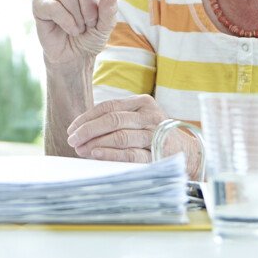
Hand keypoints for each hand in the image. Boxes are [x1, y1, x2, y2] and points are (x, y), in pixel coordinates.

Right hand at [32, 0, 119, 64]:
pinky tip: (71, 30)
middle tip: (91, 22)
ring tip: (79, 29)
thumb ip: (109, 11)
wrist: (72, 56)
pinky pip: (53, 6)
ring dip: (77, 16)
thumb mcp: (104, 27)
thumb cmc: (89, 37)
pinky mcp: (39, 3)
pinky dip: (66, 20)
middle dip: (89, 5)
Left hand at [67, 95, 201, 177]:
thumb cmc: (152, 135)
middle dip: (88, 130)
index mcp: (142, 103)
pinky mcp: (157, 153)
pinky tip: (96, 155)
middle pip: (112, 119)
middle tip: (72, 140)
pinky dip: (111, 154)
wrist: (185, 152)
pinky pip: (131, 153)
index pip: (108, 106)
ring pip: (120, 136)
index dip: (87, 117)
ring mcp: (155, 134)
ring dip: (96, 143)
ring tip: (80, 149)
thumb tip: (80, 132)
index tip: (72, 129)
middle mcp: (149, 115)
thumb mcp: (136, 120)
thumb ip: (113, 121)